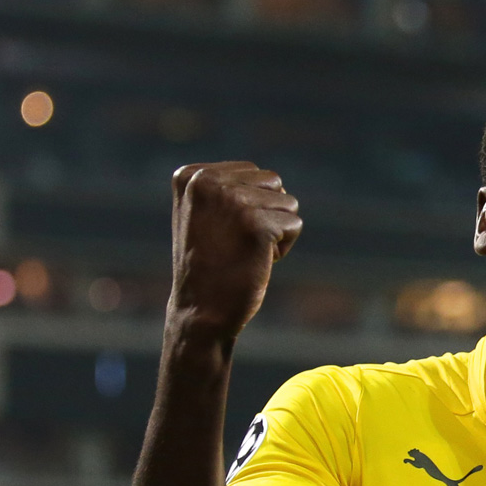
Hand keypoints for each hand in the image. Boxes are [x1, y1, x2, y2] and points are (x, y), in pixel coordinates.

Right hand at [168, 161, 301, 338]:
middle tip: (237, 244)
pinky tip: (256, 262)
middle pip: (273, 183)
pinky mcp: (255, 224)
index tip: (223, 232)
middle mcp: (208, 182)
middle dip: (267, 214)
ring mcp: (232, 201)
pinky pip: (294, 225)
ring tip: (245, 253)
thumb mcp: (204, 215)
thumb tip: (273, 180)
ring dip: (276, 231)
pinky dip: (283, 248)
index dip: (250, 206)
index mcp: (192, 176)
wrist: (200, 312)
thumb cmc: (209, 266)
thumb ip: (227, 188)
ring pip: (288, 203)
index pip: (252, 173)